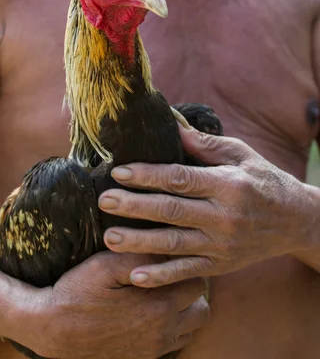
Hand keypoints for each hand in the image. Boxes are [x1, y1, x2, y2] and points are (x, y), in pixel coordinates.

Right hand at [14, 252, 208, 357]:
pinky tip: (150, 312)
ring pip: (191, 330)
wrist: (53, 331)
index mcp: (159, 307)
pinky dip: (171, 328)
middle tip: (172, 274)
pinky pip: (174, 344)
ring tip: (163, 292)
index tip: (173, 256)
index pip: (197, 283)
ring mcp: (154, 350)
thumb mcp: (105, 264)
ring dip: (184, 311)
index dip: (187, 266)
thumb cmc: (78, 292)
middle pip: (202, 310)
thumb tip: (166, 245)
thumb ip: (140, 255)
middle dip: (191, 290)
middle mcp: (163, 333)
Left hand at [98, 127, 307, 286]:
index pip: (180, 179)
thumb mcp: (240, 154)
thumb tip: (171, 123)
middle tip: (104, 201)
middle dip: (134, 207)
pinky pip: (187, 272)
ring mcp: (221, 245)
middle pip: (171, 211)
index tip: (119, 172)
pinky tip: (135, 276)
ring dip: (139, 243)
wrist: (295, 220)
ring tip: (108, 238)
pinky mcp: (220, 266)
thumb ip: (204, 143)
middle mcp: (224, 217)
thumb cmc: (262, 180)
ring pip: (173, 244)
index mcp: (227, 185)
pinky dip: (161, 277)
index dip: (147, 175)